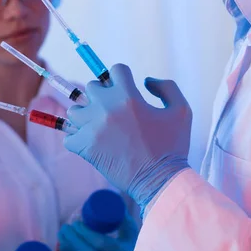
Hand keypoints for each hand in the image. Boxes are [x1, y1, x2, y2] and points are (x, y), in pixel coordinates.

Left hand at [58, 211, 147, 250]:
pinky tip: (62, 247)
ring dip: (68, 248)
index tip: (76, 223)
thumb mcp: (130, 231)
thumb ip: (121, 216)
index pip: (101, 243)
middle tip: (65, 227)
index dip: (85, 233)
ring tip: (61, 234)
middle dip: (73, 239)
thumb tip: (111, 199)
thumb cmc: (131, 246)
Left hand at [64, 64, 190, 211]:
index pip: (116, 70)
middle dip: (103, 96)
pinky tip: (92, 143)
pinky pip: (69, 136)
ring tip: (100, 127)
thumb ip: (166, 87)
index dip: (123, 78)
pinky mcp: (85, 147)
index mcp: (128, 97)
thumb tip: (146, 81)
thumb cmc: (172, 146)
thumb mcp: (181, 110)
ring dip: (86, 116)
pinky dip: (78, 139)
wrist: (160, 180)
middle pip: (92, 88)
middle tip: (115, 111)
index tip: (127, 89)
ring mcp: (92, 128)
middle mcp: (106, 108)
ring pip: (75, 111)